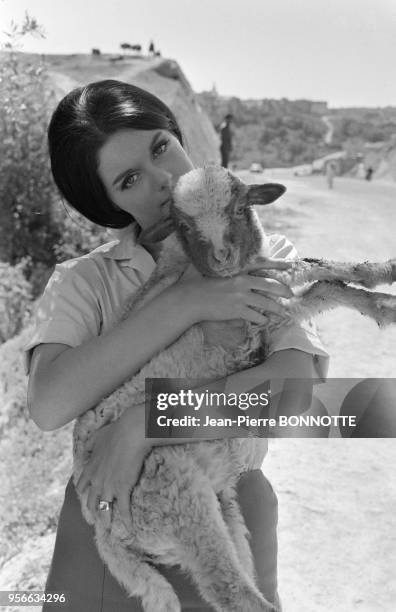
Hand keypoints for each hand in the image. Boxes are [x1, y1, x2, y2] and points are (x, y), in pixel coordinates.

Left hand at [75, 404, 149, 528]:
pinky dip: (126, 520)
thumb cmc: (116, 431)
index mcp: (91, 467)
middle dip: (92, 509)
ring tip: (107, 527)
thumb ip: (91, 444)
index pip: (82, 483)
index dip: (83, 490)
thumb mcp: (98, 435)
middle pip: (91, 499)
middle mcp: (97, 479)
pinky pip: (123, 509)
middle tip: (94, 517)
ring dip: (105, 519)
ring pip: (104, 508)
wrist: (130, 433)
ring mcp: (109, 486)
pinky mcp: (122, 489)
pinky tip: (129, 529)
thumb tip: (86, 448)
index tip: (84, 495)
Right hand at [175, 258, 293, 325]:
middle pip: (270, 285)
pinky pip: (256, 316)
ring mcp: (240, 296)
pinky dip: (262, 319)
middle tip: (291, 295)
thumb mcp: (212, 269)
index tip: (290, 265)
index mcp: (237, 269)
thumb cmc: (197, 283)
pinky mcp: (237, 310)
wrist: (189, 299)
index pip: (262, 264)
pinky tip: (264, 321)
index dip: (278, 264)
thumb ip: (224, 266)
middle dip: (283, 290)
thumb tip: (228, 262)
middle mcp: (242, 281)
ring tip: (284, 313)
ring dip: (277, 309)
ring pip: (266, 303)